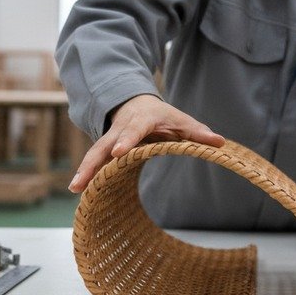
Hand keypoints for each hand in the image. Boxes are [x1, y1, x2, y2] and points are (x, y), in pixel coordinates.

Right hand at [68, 94, 224, 192]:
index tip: (118, 152)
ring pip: (94, 154)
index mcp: (140, 122)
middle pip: (104, 145)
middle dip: (94, 162)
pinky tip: (79, 191)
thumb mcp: (181, 120)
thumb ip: (198, 132)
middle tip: (83, 179)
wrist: (135, 103)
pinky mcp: (103, 150)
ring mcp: (108, 139)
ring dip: (85, 170)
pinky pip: (94, 162)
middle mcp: (120, 130)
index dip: (126, 141)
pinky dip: (87, 175)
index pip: (133, 131)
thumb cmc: (162, 116)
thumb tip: (220, 142)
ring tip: (75, 188)